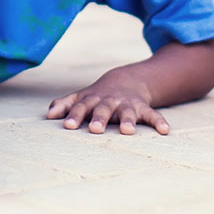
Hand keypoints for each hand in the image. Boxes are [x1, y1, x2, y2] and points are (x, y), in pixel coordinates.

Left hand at [47, 72, 169, 134]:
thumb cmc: (97, 96)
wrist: (125, 81)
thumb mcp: (81, 97)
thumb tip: (48, 114)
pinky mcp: (144, 108)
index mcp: (92, 100)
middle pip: (103, 109)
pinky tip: (165, 131)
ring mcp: (127, 104)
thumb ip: (65, 105)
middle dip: (99, 119)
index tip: (67, 126)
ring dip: (128, 120)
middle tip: (95, 130)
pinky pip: (153, 115)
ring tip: (127, 131)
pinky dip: (159, 122)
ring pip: (128, 112)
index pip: (81, 107)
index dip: (74, 116)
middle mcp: (109, 102)